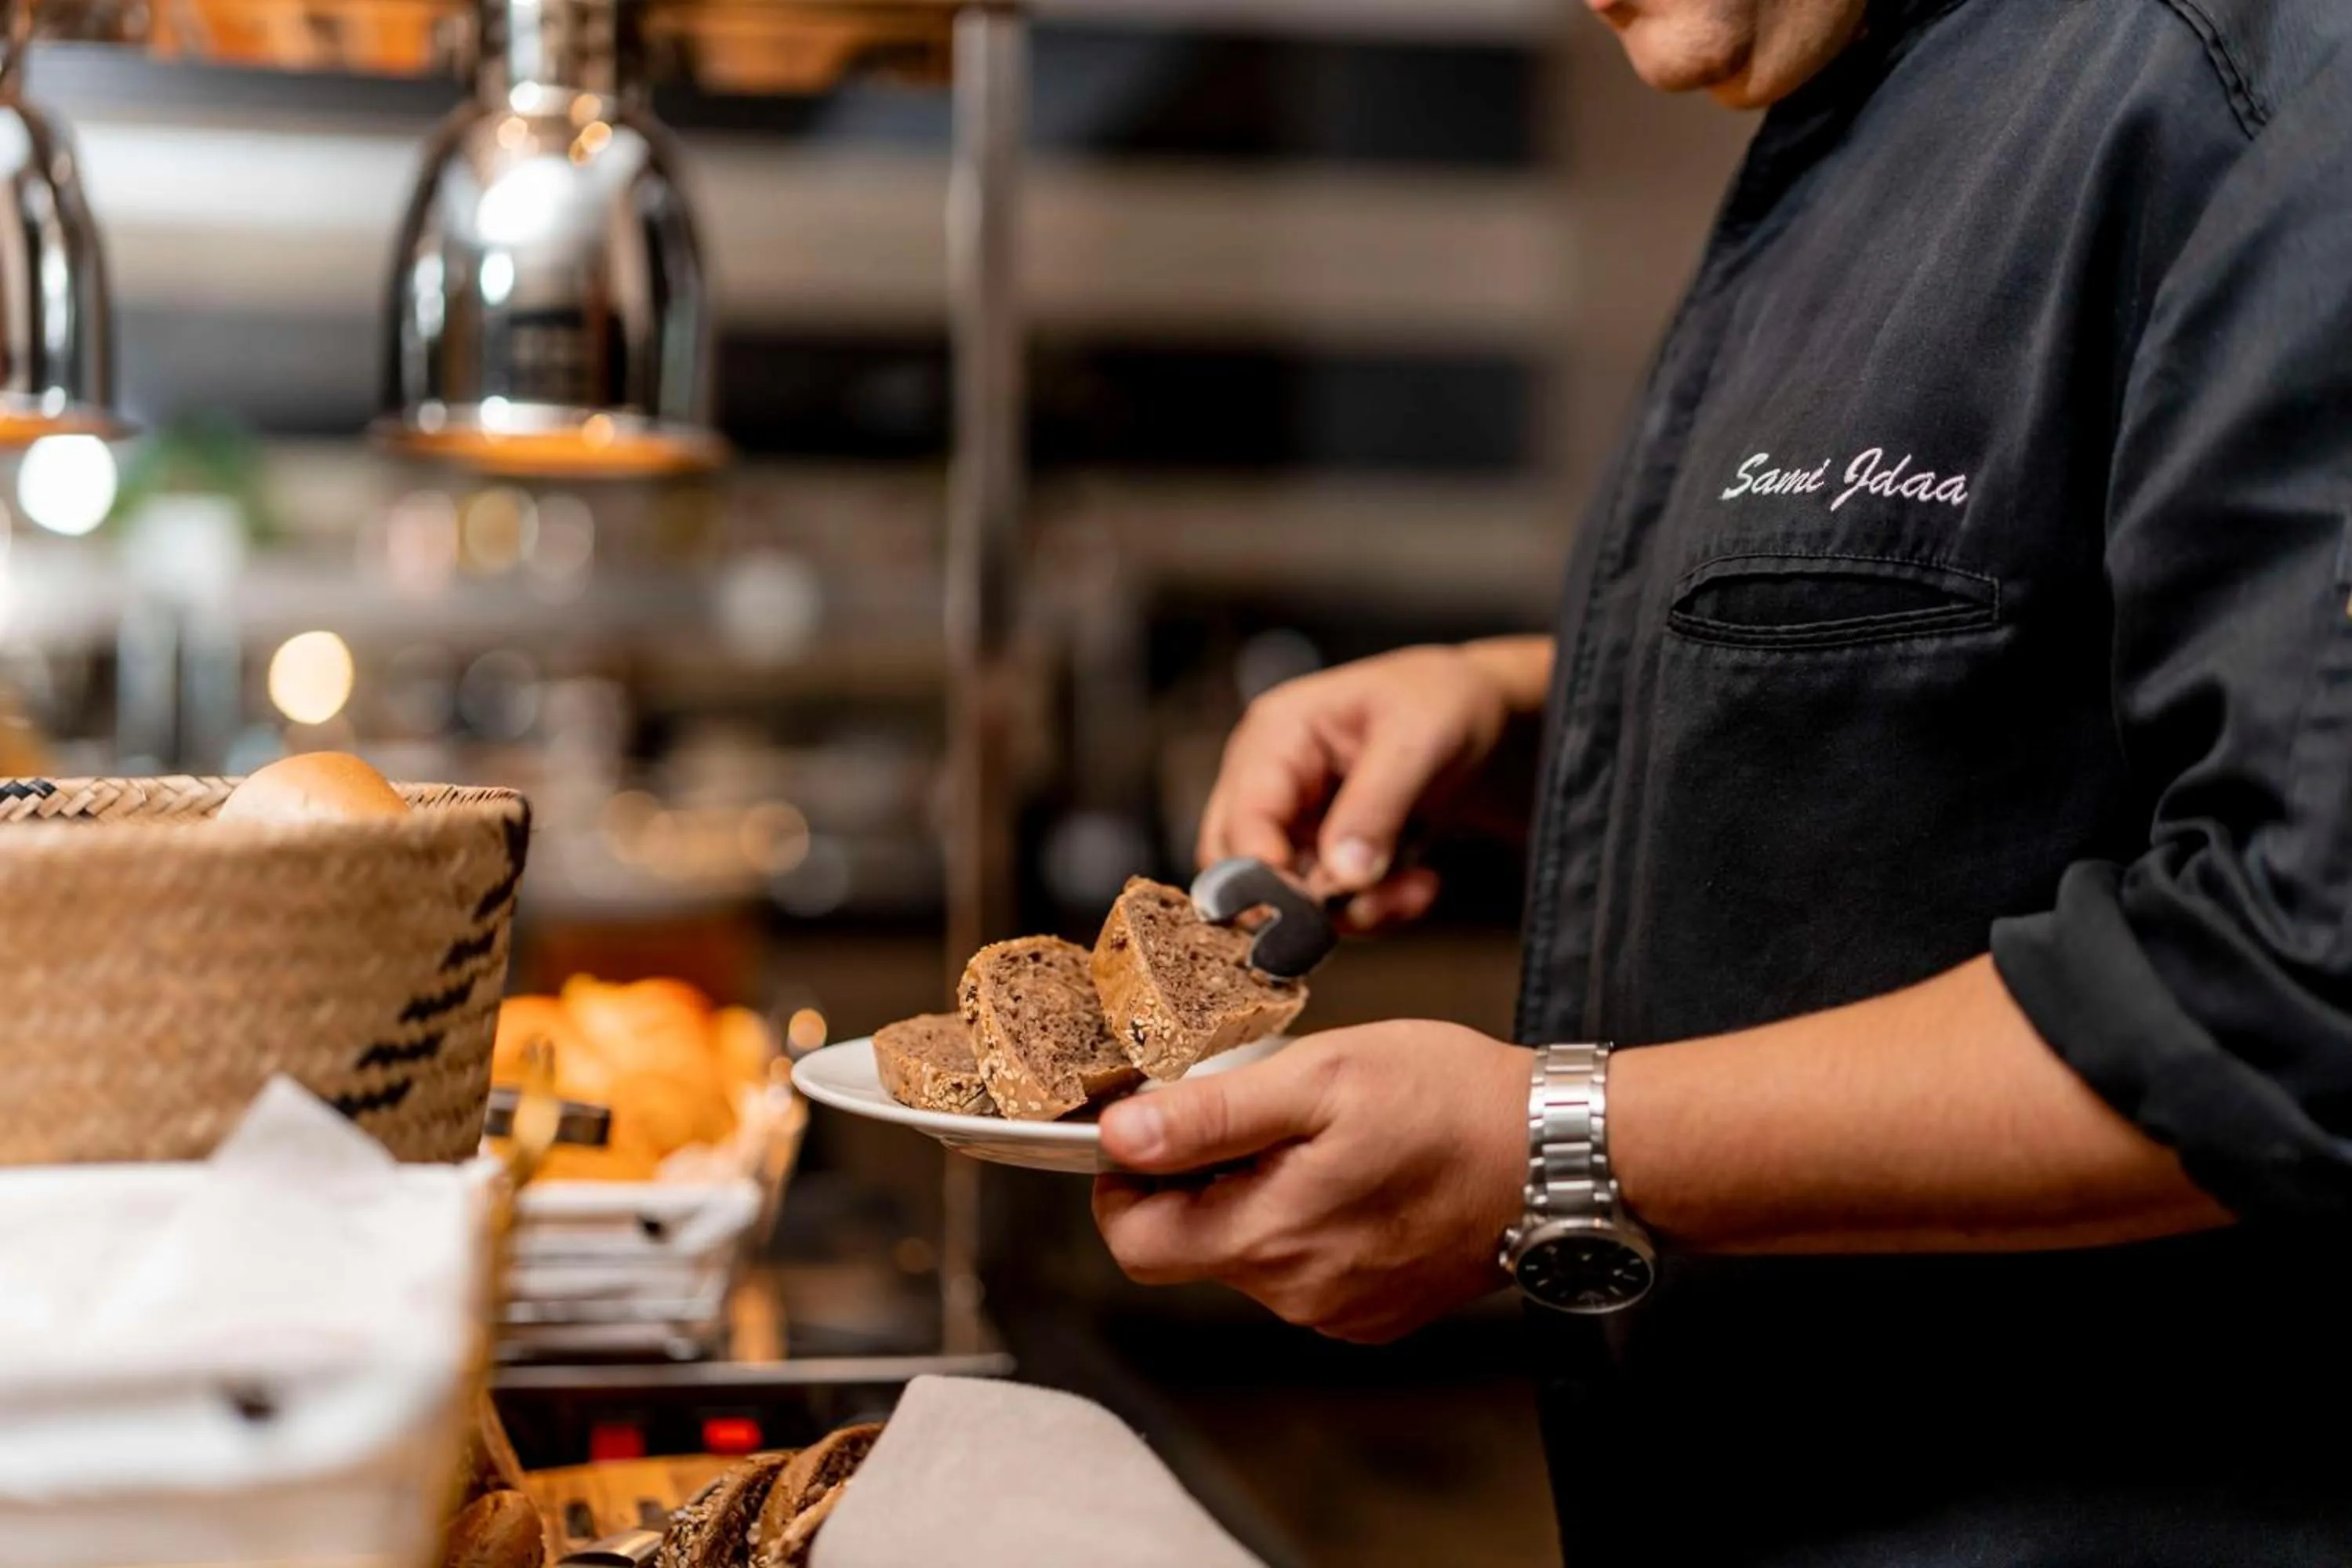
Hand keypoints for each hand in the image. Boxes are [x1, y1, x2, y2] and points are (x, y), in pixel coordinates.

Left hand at [1091, 1021, 1528, 1342]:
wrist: (1560, 1152)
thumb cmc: (1452, 1102)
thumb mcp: (1320, 1077)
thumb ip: (1210, 1116)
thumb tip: (1118, 1137)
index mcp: (1272, 1238)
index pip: (1134, 1243)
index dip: (1122, 1185)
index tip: (1150, 1131)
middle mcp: (1298, 1294)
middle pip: (1192, 1247)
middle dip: (1199, 1181)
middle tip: (1256, 1115)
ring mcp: (1340, 1311)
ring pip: (1251, 1256)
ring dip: (1259, 1198)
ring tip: (1321, 1138)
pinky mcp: (1376, 1312)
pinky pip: (1305, 1272)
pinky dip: (1309, 1223)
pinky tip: (1355, 1176)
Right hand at [1195, 644, 1527, 931]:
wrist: (1479, 716)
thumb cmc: (1441, 702)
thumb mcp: (1417, 740)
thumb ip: (1376, 805)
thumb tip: (1342, 875)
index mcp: (1275, 736)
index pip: (1241, 820)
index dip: (1266, 874)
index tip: (1318, 906)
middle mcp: (1269, 780)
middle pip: (1242, 869)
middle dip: (1309, 901)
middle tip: (1376, 904)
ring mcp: (1292, 819)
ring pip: (1287, 896)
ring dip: (1353, 909)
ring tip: (1417, 888)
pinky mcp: (1320, 851)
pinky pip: (1326, 903)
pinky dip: (1372, 907)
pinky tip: (1418, 884)